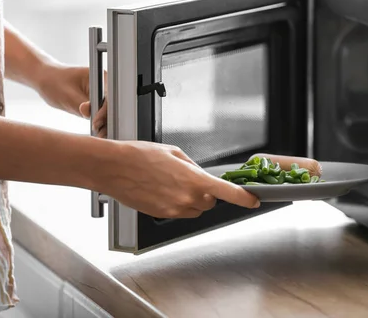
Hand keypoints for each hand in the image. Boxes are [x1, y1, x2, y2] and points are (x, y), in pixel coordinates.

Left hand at [36, 64, 107, 137]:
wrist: (45, 79)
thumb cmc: (54, 81)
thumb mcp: (66, 95)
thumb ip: (79, 105)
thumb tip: (89, 114)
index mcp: (100, 77)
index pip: (109, 95)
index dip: (105, 110)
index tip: (96, 122)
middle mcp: (104, 86)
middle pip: (112, 105)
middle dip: (107, 119)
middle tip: (99, 132)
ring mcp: (101, 95)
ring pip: (108, 111)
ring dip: (105, 123)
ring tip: (98, 134)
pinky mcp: (96, 104)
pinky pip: (101, 114)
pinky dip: (100, 123)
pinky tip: (96, 132)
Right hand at [97, 141, 259, 217]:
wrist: (113, 168)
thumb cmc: (139, 156)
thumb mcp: (174, 152)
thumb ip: (193, 166)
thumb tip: (200, 173)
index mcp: (193, 179)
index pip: (227, 192)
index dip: (244, 198)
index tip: (253, 200)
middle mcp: (186, 197)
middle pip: (210, 202)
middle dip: (206, 192)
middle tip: (191, 179)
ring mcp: (174, 209)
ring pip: (195, 209)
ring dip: (192, 199)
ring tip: (172, 183)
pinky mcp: (162, 215)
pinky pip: (179, 212)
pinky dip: (177, 204)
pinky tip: (162, 190)